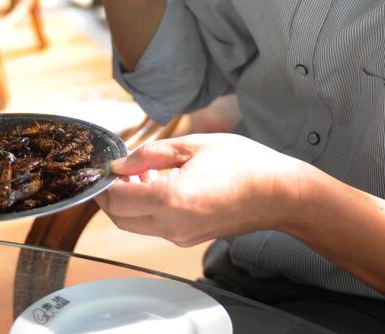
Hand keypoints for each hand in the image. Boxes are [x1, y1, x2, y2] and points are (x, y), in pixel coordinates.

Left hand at [95, 134, 307, 246]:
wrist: (279, 194)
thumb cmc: (245, 165)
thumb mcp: (194, 145)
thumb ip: (151, 154)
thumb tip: (121, 164)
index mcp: (170, 200)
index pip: (115, 199)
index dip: (104, 182)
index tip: (108, 164)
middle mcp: (171, 226)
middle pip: (120, 218)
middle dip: (113, 194)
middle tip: (125, 167)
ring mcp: (180, 237)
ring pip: (135, 225)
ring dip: (131, 201)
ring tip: (147, 173)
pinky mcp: (189, 239)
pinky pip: (155, 227)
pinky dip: (148, 209)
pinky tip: (164, 185)